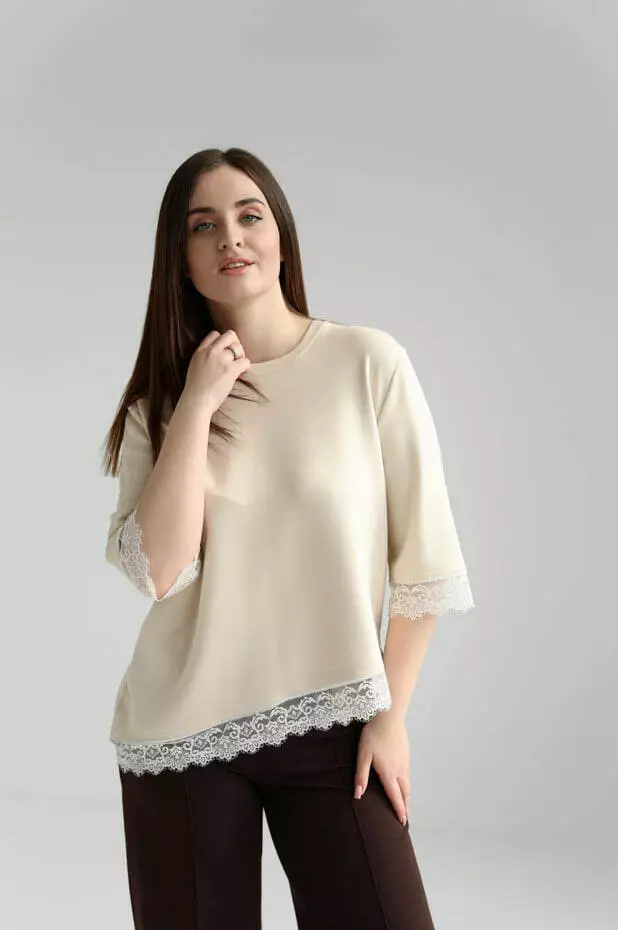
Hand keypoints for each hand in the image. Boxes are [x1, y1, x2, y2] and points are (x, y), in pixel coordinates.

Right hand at [183, 329, 250, 414]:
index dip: (223, 342)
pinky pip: (245, 361)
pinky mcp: (230, 369)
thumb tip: (218, 357)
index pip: (215, 334)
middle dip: (236, 345)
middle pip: (230, 335)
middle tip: (235, 358)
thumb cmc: (196, 390)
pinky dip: (246, 367)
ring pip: (238, 347)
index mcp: (200, 351)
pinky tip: (241, 374)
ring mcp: (221, 359)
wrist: (196, 401)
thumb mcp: (195, 367)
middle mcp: (211, 352)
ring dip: (241, 356)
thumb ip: (204, 358)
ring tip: (238, 368)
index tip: (225, 352)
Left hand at [354, 711, 409, 825]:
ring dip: (407, 796)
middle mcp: (400, 770)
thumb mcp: (363, 755)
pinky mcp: (406, 753)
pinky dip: (407, 784)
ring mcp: (405, 761)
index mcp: (389, 773)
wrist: (389, 715)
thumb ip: (361, 776)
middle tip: (405, 817)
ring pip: (408, 783)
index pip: (395, 796)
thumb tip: (358, 796)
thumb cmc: (374, 735)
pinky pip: (408, 774)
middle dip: (405, 806)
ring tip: (405, 803)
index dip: (398, 810)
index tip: (402, 822)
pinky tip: (404, 782)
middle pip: (405, 792)